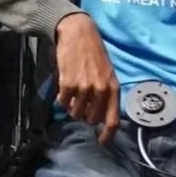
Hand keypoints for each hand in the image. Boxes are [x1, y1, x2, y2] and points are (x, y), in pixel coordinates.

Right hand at [54, 13, 119, 143]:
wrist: (78, 33)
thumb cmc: (93, 53)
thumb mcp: (107, 73)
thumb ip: (106, 94)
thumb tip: (100, 117)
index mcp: (113, 88)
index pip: (113, 120)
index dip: (107, 135)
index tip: (102, 143)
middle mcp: (100, 90)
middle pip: (91, 119)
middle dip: (85, 116)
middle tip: (81, 105)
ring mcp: (84, 88)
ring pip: (75, 113)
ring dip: (72, 107)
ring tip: (73, 92)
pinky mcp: (68, 84)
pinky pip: (62, 102)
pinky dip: (62, 98)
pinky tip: (65, 85)